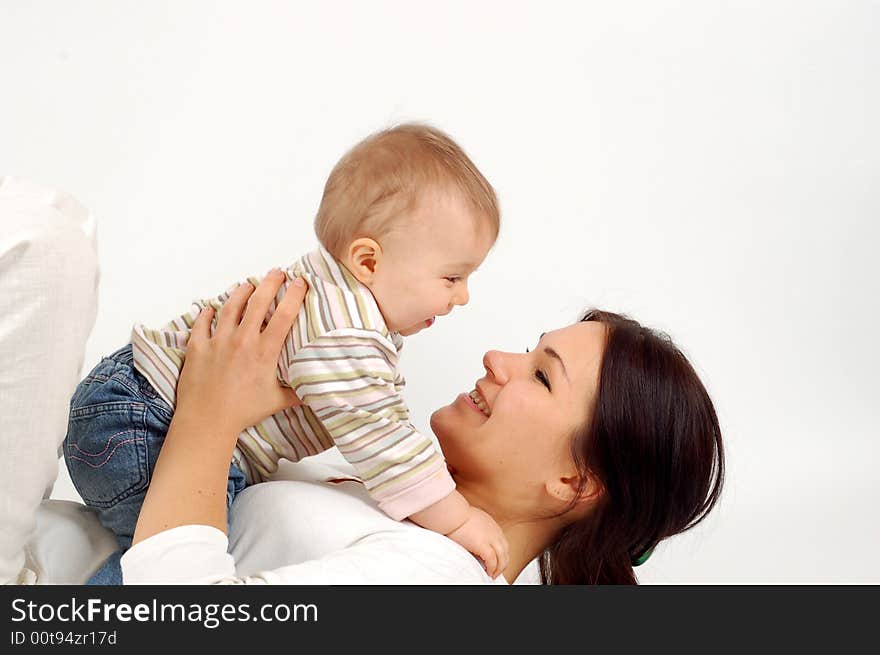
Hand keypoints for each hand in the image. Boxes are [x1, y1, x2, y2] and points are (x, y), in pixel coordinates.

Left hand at [176, 269, 307, 435]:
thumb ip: (297, 393)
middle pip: (258, 301)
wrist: (207, 421)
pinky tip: (211, 308)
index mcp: (264, 351)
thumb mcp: (276, 402)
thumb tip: (315, 392)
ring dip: (241, 292)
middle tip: (278, 273)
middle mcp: (242, 340)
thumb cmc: (242, 413)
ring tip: (248, 285)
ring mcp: (218, 341)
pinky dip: (207, 313)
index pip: (284, 314)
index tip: (301, 282)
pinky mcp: (197, 347)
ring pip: (230, 306)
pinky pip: (202, 323)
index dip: (294, 295)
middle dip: (270, 282)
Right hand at [445, 506, 509, 578]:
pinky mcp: (483, 545)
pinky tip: (488, 572)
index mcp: (492, 525)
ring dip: (499, 568)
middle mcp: (494, 532)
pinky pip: (492, 561)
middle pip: (505, 551)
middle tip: (497, 571)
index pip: (502, 542)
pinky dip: (492, 568)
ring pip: (502, 557)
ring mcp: (490, 538)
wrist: (452, 513)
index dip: (501, 553)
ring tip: (493, 574)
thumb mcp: (472, 520)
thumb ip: (477, 528)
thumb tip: (473, 538)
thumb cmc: (456, 516)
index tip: (497, 560)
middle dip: (503, 563)